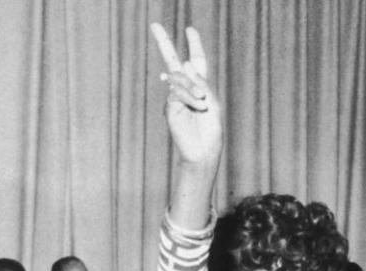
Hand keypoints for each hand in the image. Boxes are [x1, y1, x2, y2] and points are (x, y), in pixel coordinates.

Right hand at [150, 24, 222, 167]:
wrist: (203, 150)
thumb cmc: (210, 129)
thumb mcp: (212, 102)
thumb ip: (200, 83)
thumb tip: (184, 64)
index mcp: (199, 86)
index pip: (196, 62)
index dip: (194, 45)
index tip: (190, 30)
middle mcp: (185, 89)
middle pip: (174, 62)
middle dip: (164, 43)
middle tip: (153, 25)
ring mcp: (175, 97)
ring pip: (179, 79)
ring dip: (193, 88)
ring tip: (203, 102)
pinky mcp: (170, 107)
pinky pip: (177, 93)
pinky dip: (190, 98)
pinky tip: (199, 106)